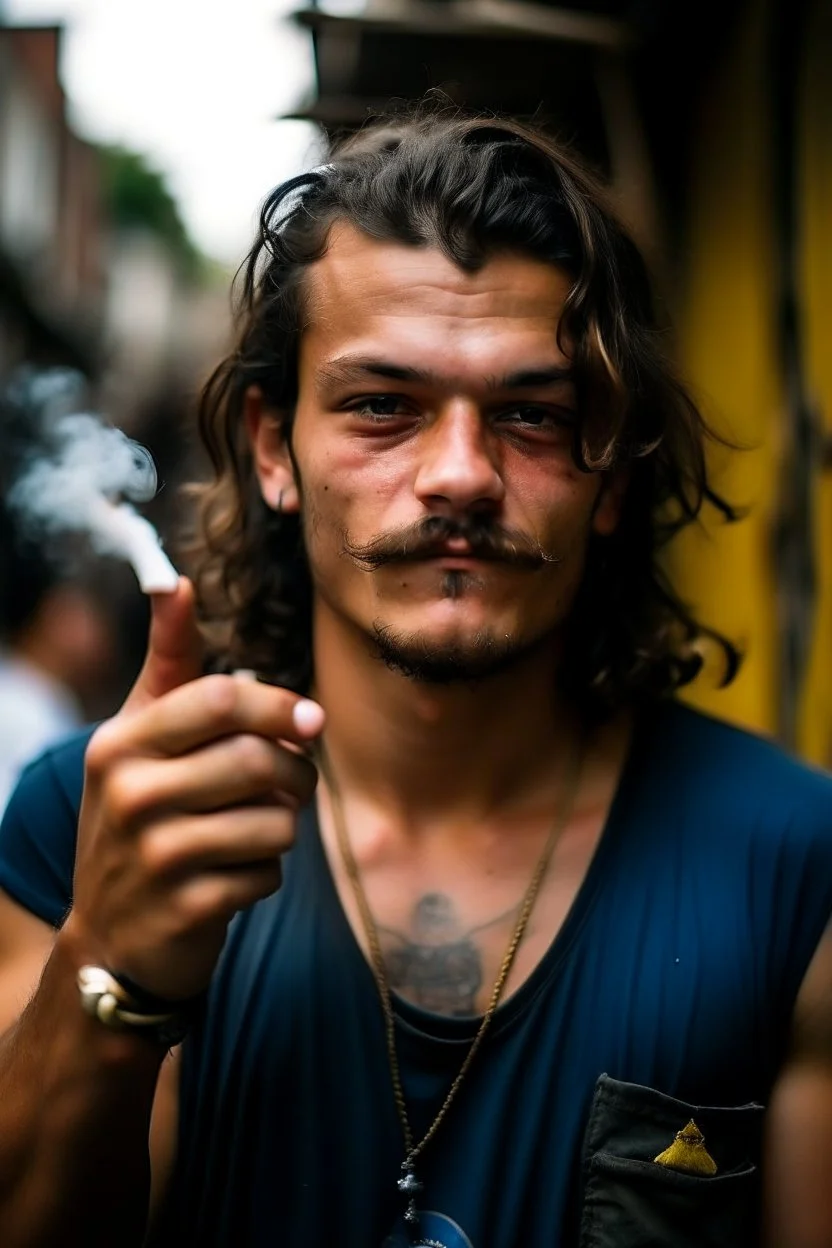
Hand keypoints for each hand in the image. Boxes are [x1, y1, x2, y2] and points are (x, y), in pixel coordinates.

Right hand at [67, 578, 324, 1000]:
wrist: (111, 937)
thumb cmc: (140, 818)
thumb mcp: (139, 739)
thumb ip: (167, 665)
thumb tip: (175, 580)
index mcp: (122, 744)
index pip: (220, 699)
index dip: (278, 706)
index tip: (310, 720)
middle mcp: (129, 795)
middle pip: (257, 760)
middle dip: (295, 772)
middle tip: (295, 782)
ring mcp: (154, 856)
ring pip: (275, 821)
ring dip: (285, 827)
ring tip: (260, 830)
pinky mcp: (184, 908)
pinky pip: (267, 874)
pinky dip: (267, 874)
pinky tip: (236, 877)